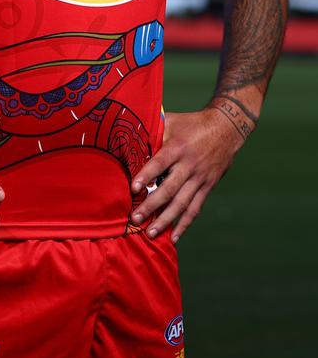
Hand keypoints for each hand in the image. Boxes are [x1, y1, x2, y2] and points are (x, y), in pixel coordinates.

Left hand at [130, 107, 243, 242]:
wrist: (226, 128)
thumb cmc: (192, 123)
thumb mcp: (173, 121)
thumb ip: (154, 129)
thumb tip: (130, 133)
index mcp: (178, 147)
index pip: (160, 163)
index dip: (146, 175)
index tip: (134, 189)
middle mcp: (189, 165)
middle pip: (169, 188)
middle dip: (151, 205)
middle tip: (135, 219)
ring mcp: (200, 178)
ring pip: (182, 203)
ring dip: (166, 220)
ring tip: (151, 233)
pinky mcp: (208, 186)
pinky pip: (195, 208)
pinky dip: (185, 224)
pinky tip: (174, 236)